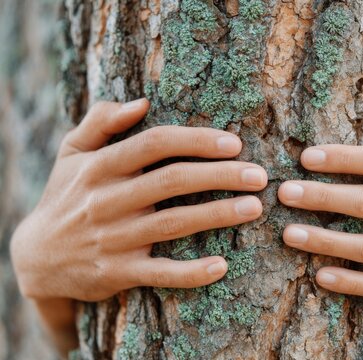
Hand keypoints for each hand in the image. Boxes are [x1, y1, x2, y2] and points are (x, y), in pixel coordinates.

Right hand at [10, 99, 266, 301]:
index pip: (154, 143)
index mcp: (100, 167)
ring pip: (173, 224)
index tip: (234, 142)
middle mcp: (107, 200)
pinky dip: (190, 273)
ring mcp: (113, 239)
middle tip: (259, 176)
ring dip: (217, 215)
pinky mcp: (119, 273)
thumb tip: (141, 102)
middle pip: (172, 181)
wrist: (35, 258)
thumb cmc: (65, 196)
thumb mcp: (70, 153)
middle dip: (220, 176)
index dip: (196, 140)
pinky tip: (222, 267)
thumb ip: (100, 122)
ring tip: (254, 208)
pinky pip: (160, 273)